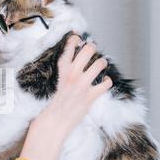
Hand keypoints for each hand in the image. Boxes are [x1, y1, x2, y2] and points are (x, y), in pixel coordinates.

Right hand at [20, 35, 112, 159]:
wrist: (53, 122)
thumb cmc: (52, 106)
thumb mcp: (54, 85)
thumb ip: (64, 75)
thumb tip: (72, 68)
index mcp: (61, 71)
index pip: (69, 49)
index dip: (74, 40)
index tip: (77, 37)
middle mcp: (72, 74)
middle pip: (88, 50)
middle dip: (92, 48)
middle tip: (93, 49)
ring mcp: (82, 84)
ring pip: (100, 63)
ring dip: (102, 63)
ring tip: (102, 64)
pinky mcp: (90, 96)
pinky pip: (106, 84)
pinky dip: (107, 83)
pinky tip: (104, 84)